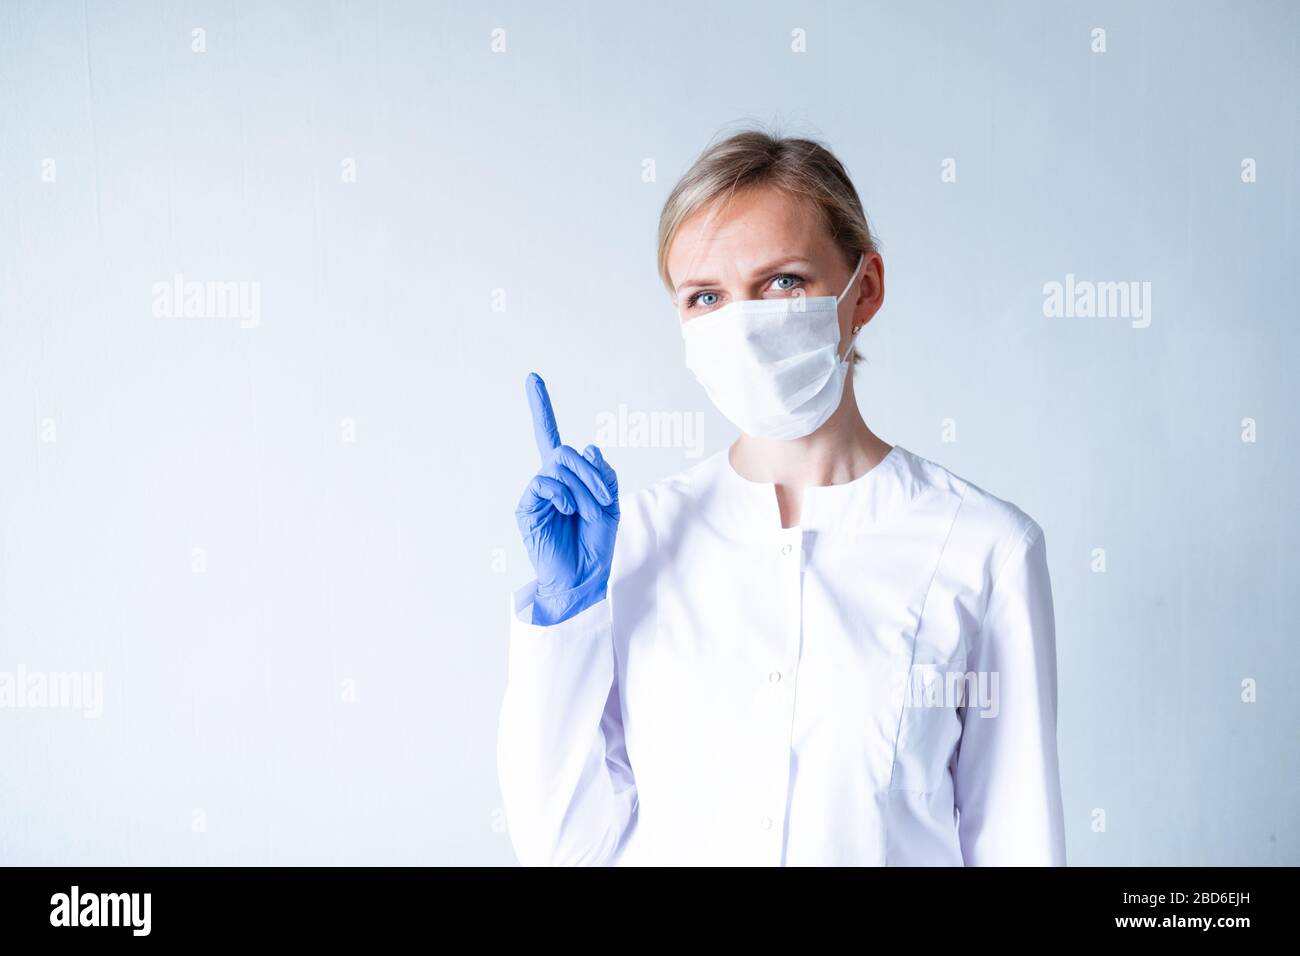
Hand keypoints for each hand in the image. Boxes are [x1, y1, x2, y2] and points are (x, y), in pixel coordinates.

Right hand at [515, 372, 618, 625]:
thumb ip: (603, 473)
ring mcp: (537, 493)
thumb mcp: (611, 503)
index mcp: (568, 477)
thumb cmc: (596, 543)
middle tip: (601, 502)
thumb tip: (588, 448)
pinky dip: (562, 493)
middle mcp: (549, 480)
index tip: (532, 378)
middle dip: (590, 474)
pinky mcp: (527, 507)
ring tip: (586, 514)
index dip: (542, 408)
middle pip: (566, 451)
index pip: (552, 436)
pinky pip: (544, 482)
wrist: (584, 576)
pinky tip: (567, 510)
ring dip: (582, 489)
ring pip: (559, 466)